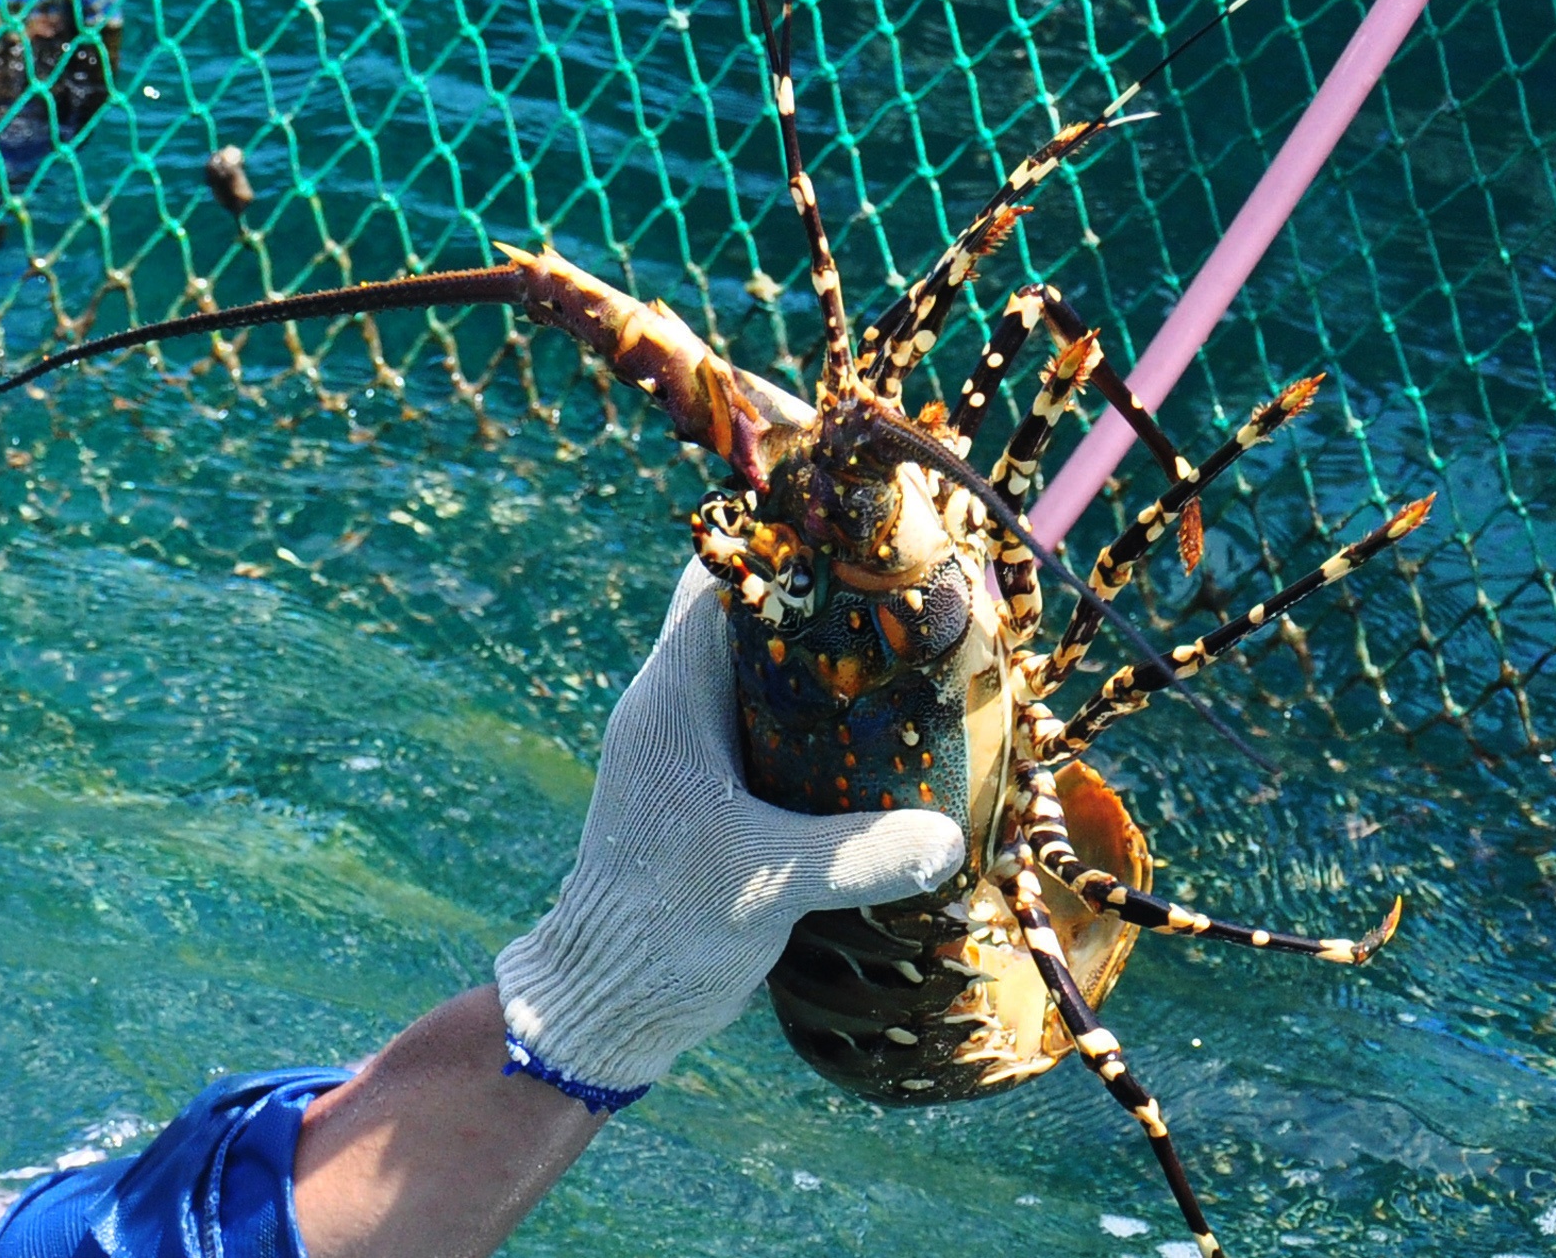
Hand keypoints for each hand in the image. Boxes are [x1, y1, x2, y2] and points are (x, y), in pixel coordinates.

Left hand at [493, 560, 965, 1105]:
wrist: (606, 1001)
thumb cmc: (664, 928)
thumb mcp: (768, 884)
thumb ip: (857, 856)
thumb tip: (949, 838)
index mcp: (672, 702)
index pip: (722, 584)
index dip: (790, 555)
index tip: (867, 554)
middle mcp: (677, 711)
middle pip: (755, 624)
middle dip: (829, 614)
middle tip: (915, 617)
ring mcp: (693, 753)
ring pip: (766, 680)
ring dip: (830, 677)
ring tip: (917, 676)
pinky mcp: (713, 796)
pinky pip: (772, 735)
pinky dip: (824, 732)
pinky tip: (886, 753)